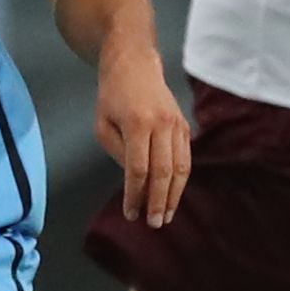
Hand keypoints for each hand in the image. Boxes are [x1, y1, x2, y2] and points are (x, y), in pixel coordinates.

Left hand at [94, 42, 189, 228]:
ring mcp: (177, 125)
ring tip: (165, 216)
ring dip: (174, 195)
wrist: (135, 66)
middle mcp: (162, 124)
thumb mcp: (103, 125)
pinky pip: (186, 159)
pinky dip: (180, 181)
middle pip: (163, 172)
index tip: (130, 214)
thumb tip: (135, 182)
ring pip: (181, 168)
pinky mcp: (185, 127)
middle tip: (153, 223)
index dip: (135, 195)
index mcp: (138, 124)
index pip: (139, 169)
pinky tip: (172, 195)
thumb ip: (118, 153)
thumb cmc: (112, 98)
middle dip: (158, 201)